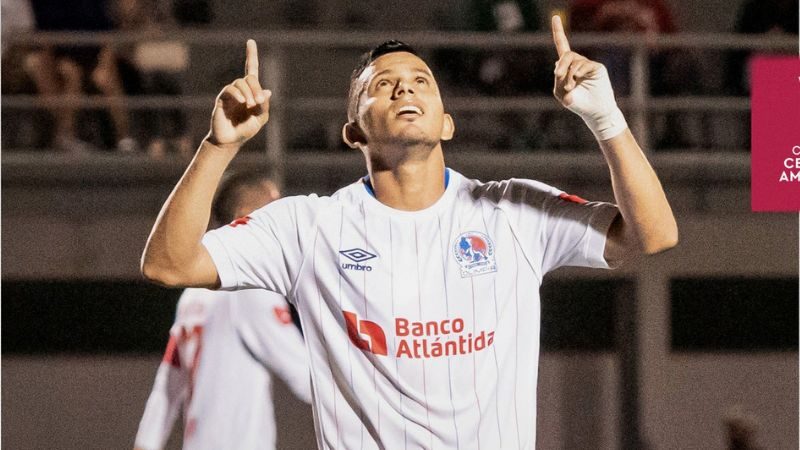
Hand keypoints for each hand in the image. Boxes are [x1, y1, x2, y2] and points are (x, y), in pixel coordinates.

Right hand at [206, 39, 270, 149]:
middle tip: (258, 101)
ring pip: (240, 82)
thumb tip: (267, 91)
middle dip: (256, 87)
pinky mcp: (222, 99)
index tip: (250, 41)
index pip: (251, 70)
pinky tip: (243, 102)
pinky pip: (230, 89)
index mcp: (251, 92)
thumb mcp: (260, 119)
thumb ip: (264, 106)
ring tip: (251, 105)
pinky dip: (238, 93)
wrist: (230, 141)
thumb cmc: (245, 130)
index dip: (251, 55)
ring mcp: (230, 93)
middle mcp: (240, 89)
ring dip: (249, 92)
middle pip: (249, 77)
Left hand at [551, 15, 626, 140]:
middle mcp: (578, 62)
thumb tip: (558, 62)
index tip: (555, 16)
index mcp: (567, 66)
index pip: (562, 46)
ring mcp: (588, 65)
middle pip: (566, 54)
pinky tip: (577, 80)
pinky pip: (584, 65)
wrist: (593, 112)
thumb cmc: (577, 102)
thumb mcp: (561, 93)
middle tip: (559, 76)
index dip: (558, 31)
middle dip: (561, 65)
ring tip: (569, 86)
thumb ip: (558, 78)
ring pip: (574, 60)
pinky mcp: (597, 68)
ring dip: (568, 73)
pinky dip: (577, 72)